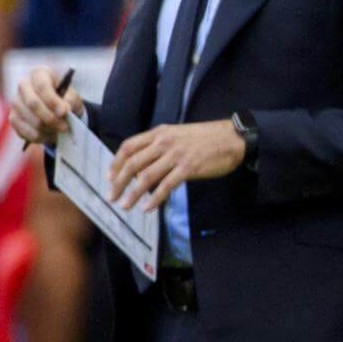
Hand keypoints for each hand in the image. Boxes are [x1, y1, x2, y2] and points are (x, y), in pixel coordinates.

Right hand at [9, 66, 84, 145]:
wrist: (58, 109)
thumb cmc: (66, 99)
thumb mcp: (73, 97)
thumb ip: (70, 101)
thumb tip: (64, 110)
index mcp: (39, 74)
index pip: (42, 86)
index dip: (52, 101)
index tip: (64, 112)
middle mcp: (23, 85)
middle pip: (33, 103)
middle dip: (51, 118)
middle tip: (65, 127)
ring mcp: (15, 102)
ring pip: (30, 120)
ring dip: (48, 129)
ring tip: (61, 130)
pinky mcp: (13, 118)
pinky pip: (25, 131)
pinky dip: (40, 137)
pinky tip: (51, 135)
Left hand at [109, 120, 246, 210]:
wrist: (233, 138)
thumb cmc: (207, 138)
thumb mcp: (178, 135)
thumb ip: (160, 146)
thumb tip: (143, 164)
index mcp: (160, 133)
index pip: (128, 147)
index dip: (115, 164)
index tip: (110, 177)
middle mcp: (164, 143)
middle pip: (132, 164)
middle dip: (118, 183)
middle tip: (112, 196)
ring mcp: (176, 155)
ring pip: (146, 177)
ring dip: (133, 194)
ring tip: (126, 206)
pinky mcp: (189, 168)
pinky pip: (166, 186)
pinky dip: (155, 199)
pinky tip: (148, 208)